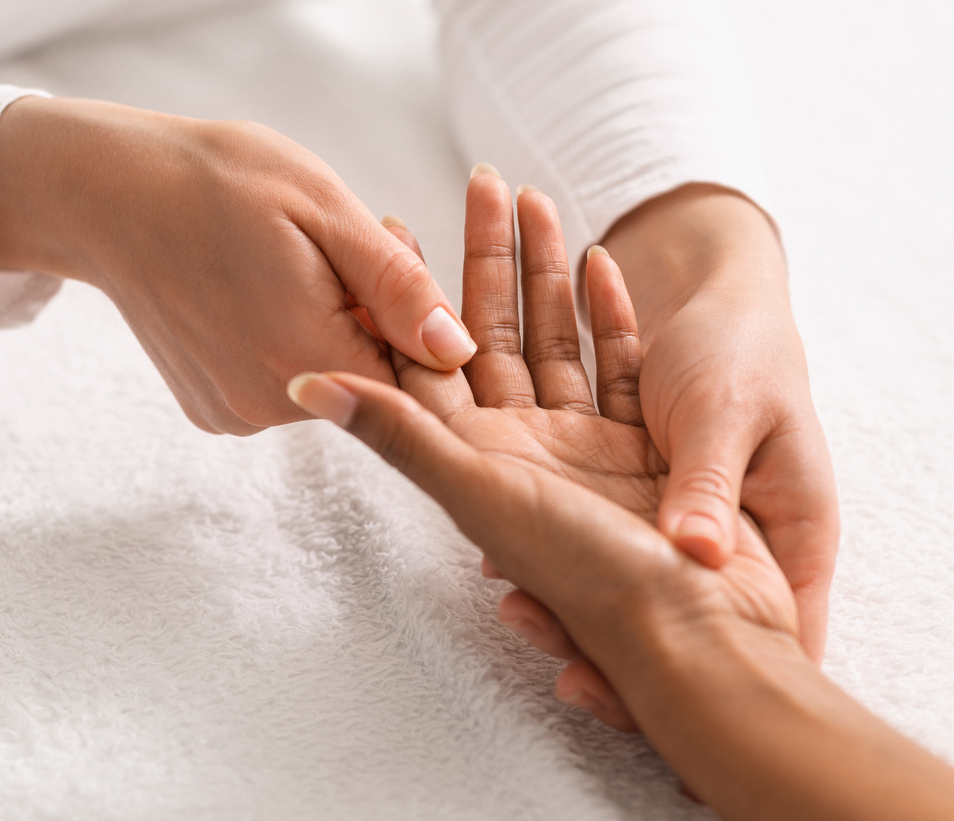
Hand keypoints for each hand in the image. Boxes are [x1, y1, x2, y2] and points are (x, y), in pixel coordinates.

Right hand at [0, 96, 475, 433]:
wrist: (109, 196)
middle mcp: (270, 406)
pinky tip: (252, 294)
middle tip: (334, 246)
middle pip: (367, 378)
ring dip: (325, 330)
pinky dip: (282, 345)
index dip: (410, 310)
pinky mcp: (212, 412)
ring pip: (323, 380)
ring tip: (284, 264)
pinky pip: (278, 386)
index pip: (413, 368)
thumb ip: (397, 289)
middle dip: (368, 318)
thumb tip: (458, 350)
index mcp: (308, 356)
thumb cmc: (218, 182)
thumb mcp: (324, 210)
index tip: (381, 252)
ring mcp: (236, 415)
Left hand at [282, 170, 797, 727]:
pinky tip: (602, 259)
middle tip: (478, 182)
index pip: (423, 357)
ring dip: (546, 271)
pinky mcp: (637, 447)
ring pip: (555, 336)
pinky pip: (617, 362)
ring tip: (538, 197)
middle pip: (492, 332)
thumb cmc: (586, 570)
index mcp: (473, 456)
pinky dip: (610, 311)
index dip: (402, 291)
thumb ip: (397, 436)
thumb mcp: (480, 493)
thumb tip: (301, 383)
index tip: (387, 224)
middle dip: (484, 257)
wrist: (700, 630)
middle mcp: (521, 448)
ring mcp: (581, 445)